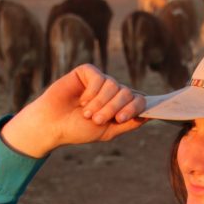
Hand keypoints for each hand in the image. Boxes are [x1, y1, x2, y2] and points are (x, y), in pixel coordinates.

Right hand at [1, 65, 146, 156]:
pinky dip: (91, 92)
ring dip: (100, 103)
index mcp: (120, 106)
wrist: (53, 124)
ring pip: (113, 85)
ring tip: (86, 113)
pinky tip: (82, 100)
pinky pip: (99, 77)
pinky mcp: (87, 72)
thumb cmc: (78, 130)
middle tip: (96, 120)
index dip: (133, 108)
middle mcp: (113, 92)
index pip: (139, 100)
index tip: (119, 118)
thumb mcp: (107, 131)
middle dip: (113, 108)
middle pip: (127, 92)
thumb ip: (128, 124)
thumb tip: (149, 116)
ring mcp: (101, 81)